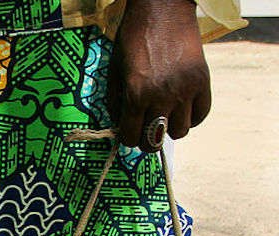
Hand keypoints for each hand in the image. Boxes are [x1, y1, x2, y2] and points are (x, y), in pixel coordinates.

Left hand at [107, 0, 210, 151]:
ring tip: (164, 115)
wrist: (162, 11)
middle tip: (145, 129)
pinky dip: (191, 117)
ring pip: (180, 132)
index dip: (128, 137)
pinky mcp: (203, 82)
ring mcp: (185, 90)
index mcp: (136, 94)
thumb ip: (115, 102)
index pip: (132, 137)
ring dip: (170, 128)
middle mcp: (162, 96)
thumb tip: (119, 127)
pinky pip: (201, 115)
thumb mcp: (114, 72)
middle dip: (147, 140)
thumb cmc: (133, 39)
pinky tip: (181, 108)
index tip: (129, 131)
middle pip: (155, 141)